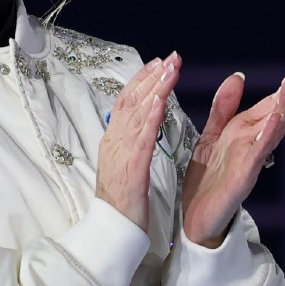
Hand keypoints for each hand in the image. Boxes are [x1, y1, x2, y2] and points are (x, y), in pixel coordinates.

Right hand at [96, 53, 180, 231]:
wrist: (112, 228)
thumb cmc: (122, 199)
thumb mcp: (124, 163)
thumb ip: (130, 140)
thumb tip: (139, 121)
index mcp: (113, 139)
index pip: (126, 100)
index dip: (142, 79)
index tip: (159, 62)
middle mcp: (114, 140)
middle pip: (131, 99)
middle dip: (152, 76)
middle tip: (172, 57)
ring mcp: (121, 152)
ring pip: (136, 113)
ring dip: (155, 88)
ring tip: (170, 69)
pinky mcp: (131, 168)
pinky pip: (141, 138)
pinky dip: (150, 117)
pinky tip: (160, 101)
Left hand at [182, 57, 284, 246]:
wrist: (195, 220)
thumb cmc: (207, 181)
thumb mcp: (212, 135)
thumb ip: (224, 107)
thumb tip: (239, 75)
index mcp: (247, 132)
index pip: (275, 102)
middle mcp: (255, 144)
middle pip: (282, 111)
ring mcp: (252, 160)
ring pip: (274, 129)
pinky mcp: (242, 178)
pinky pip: (257, 154)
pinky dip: (266, 136)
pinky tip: (274, 120)